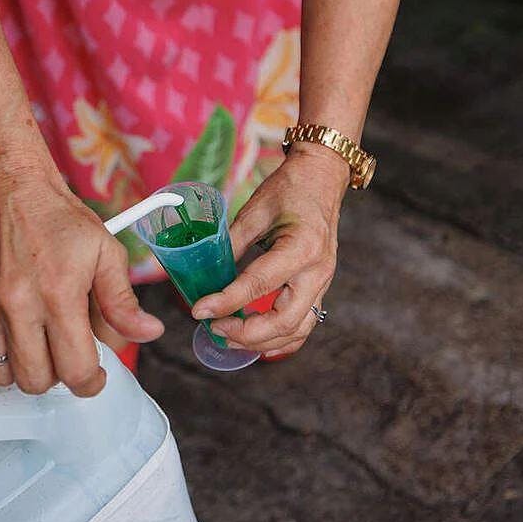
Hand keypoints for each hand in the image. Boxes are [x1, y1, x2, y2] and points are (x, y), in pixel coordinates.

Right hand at [0, 171, 163, 396]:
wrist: (8, 188)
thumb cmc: (57, 219)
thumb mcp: (105, 253)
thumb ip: (123, 302)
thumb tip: (147, 333)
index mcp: (58, 293)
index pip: (75, 369)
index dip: (90, 382)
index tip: (93, 376)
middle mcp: (15, 303)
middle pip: (36, 380)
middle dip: (57, 377)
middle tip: (64, 355)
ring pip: (0, 374)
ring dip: (22, 367)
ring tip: (36, 342)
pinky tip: (12, 328)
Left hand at [192, 143, 348, 358]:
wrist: (322, 179)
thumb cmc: (289, 189)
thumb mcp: (254, 211)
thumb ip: (230, 244)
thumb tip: (200, 273)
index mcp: (302, 247)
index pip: (260, 285)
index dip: (227, 302)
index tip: (199, 311)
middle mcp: (318, 272)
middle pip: (284, 321)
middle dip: (246, 333)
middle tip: (214, 328)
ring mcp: (323, 283)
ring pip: (296, 331)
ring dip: (261, 343)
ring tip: (228, 337)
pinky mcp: (319, 289)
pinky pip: (303, 325)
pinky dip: (279, 340)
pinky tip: (253, 340)